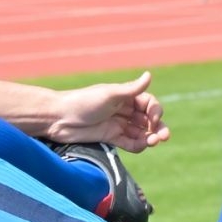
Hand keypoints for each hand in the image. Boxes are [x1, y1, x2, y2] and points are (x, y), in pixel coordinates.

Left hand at [46, 71, 169, 151]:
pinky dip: (138, 146)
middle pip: (148, 119)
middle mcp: (123, 109)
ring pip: (141, 133)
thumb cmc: (83, 102)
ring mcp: (117, 124)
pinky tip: (141, 146)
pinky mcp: (110, 137)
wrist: (59, 118)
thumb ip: (131, 89)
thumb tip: (149, 75)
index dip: (156, 112)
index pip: (149, 103)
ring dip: (150, 138)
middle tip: (162, 137)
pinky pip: (129, 143)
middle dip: (158, 128)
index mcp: (125, 96)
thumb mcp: (109, 94)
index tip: (153, 120)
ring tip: (152, 142)